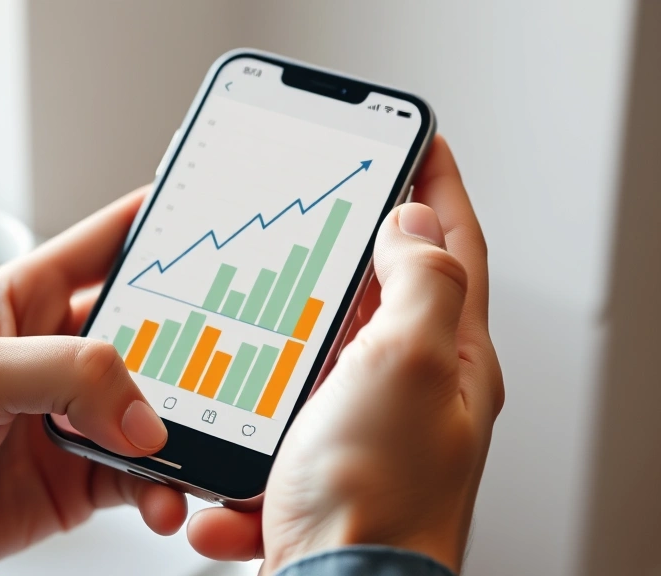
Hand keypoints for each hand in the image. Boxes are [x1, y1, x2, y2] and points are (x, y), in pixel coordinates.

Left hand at [0, 189, 187, 575]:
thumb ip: (66, 374)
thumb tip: (144, 414)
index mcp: (32, 297)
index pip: (113, 240)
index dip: (166, 224)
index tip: (221, 217)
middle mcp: (62, 351)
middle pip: (157, 331)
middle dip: (201, 344)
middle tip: (239, 358)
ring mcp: (77, 415)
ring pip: (159, 409)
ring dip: (187, 429)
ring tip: (199, 446)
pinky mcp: (83, 473)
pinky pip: (145, 475)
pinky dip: (165, 489)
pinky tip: (165, 499)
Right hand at [187, 136, 503, 573]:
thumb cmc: (375, 500)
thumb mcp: (409, 365)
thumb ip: (420, 283)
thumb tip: (413, 224)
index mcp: (449, 359)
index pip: (455, 248)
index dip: (437, 187)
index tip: (416, 142)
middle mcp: (412, 390)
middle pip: (386, 295)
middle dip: (350, 255)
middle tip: (318, 217)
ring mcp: (360, 425)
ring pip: (316, 354)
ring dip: (276, 347)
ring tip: (248, 338)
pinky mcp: (313, 458)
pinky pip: (272, 419)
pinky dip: (250, 428)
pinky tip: (241, 453)